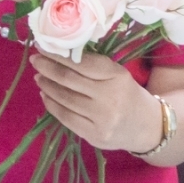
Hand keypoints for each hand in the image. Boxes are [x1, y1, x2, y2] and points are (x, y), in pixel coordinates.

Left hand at [29, 50, 157, 151]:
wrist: (147, 126)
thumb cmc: (126, 94)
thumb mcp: (117, 74)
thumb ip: (92, 66)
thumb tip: (57, 55)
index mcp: (117, 76)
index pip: (81, 62)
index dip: (58, 55)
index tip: (43, 47)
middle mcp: (110, 97)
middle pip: (69, 79)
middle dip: (47, 67)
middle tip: (36, 60)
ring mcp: (101, 118)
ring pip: (64, 98)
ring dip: (47, 85)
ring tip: (39, 77)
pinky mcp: (94, 135)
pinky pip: (65, 117)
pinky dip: (51, 104)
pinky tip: (45, 95)